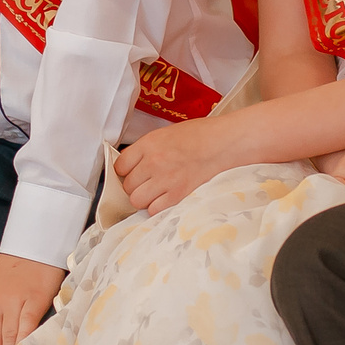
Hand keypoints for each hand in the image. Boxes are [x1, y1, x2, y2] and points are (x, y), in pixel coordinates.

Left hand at [115, 114, 246, 212]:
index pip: (119, 165)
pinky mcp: (177, 195)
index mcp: (148, 144)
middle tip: (148, 183)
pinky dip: (158, 208)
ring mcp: (164, 180)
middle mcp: (152, 162)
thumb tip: (133, 165)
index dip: (125, 171)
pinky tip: (167, 199)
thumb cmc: (201, 136)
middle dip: (135, 186)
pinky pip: (153, 210)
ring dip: (145, 199)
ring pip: (137, 200)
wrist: (224, 143)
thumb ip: (147, 150)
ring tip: (157, 192)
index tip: (132, 173)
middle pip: (127, 185)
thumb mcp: (167, 134)